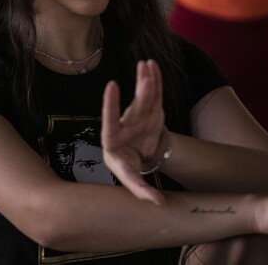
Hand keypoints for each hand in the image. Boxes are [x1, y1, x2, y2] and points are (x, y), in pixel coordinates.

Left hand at [101, 59, 167, 204]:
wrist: (138, 158)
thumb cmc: (127, 167)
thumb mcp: (131, 179)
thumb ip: (142, 190)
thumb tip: (158, 204)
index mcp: (113, 140)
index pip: (110, 120)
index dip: (111, 104)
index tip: (112, 85)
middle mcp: (125, 124)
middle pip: (134, 107)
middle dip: (141, 90)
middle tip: (143, 71)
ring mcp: (138, 117)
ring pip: (144, 98)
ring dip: (146, 80)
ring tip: (147, 63)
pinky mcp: (150, 113)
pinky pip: (153, 96)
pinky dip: (154, 81)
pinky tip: (152, 65)